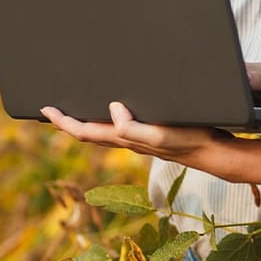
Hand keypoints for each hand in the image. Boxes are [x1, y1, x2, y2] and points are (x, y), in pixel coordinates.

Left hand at [40, 103, 218, 161]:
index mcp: (126, 138)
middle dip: (68, 122)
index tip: (46, 109)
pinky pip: (118, 127)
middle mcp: (128, 139)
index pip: (85, 132)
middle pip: (89, 133)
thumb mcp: (160, 136)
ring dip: (85, 121)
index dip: (64, 122)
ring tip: (73, 109)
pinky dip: (105, 119)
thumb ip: (134, 128)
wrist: (214, 151)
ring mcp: (139, 137)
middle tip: (51, 109)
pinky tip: (111, 110)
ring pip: (102, 131)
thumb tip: (112, 109)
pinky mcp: (150, 132)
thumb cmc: (190, 141)